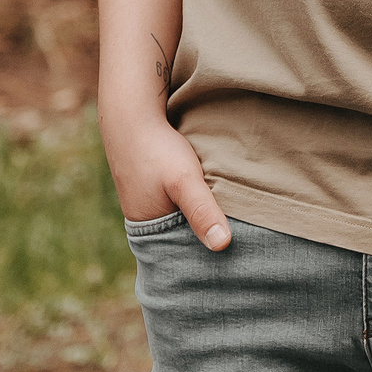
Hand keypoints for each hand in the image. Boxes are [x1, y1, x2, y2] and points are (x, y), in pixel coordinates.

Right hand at [102, 117, 232, 249]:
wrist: (132, 116)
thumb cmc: (157, 150)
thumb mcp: (185, 182)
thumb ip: (202, 211)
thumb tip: (222, 245)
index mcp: (148, 231)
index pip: (184, 255)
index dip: (207, 255)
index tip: (235, 254)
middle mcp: (146, 222)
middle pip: (184, 238)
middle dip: (205, 236)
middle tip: (240, 237)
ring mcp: (148, 204)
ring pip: (182, 219)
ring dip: (200, 216)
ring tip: (228, 216)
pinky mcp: (154, 188)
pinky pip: (178, 204)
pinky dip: (193, 202)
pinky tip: (209, 196)